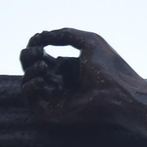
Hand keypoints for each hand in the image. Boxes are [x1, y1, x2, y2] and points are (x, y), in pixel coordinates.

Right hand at [19, 28, 137, 123]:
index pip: (42, 57)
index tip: (39, 37)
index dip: (36, 45)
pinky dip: (29, 87)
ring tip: (44, 65)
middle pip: (30, 68)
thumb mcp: (89, 41)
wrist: (120, 94)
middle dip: (28, 55)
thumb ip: (65, 34)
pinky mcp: (51, 111)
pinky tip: (41, 80)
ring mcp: (54, 98)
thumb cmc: (109, 68)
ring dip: (30, 69)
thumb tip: (42, 35)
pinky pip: (29, 100)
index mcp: (68, 68)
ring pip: (27, 82)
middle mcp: (59, 83)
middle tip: (39, 51)